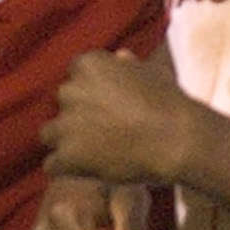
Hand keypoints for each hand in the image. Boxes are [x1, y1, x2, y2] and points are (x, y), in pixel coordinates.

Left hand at [41, 49, 197, 184]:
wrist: (179, 140)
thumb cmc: (171, 104)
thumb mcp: (151, 72)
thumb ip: (128, 66)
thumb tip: (119, 56)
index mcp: (87, 64)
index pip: (75, 79)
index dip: (91, 96)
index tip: (109, 109)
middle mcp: (70, 90)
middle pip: (63, 105)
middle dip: (78, 118)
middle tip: (105, 134)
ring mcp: (66, 124)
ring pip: (50, 135)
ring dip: (66, 144)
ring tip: (94, 155)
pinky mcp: (68, 156)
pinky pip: (52, 165)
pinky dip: (67, 170)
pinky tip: (88, 172)